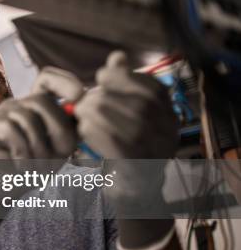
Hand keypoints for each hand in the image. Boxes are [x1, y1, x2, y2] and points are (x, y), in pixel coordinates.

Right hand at [0, 67, 82, 237]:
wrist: (4, 193)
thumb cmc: (33, 169)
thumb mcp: (59, 150)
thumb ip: (71, 130)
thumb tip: (86, 111)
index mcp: (35, 107)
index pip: (47, 78)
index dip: (64, 82)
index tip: (79, 97)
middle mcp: (16, 105)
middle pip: (41, 100)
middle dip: (56, 129)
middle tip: (59, 155)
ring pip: (26, 118)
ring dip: (38, 148)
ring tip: (36, 168)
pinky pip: (11, 130)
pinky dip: (22, 153)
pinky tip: (21, 167)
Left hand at [74, 51, 178, 249]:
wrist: (134, 192)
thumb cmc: (125, 145)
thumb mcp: (128, 114)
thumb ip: (123, 85)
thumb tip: (117, 57)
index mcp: (169, 116)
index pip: (153, 89)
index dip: (125, 77)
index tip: (101, 75)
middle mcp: (169, 133)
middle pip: (138, 106)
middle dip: (104, 97)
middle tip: (83, 100)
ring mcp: (156, 153)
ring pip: (125, 124)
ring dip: (96, 114)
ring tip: (80, 113)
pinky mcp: (136, 169)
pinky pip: (116, 145)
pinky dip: (96, 133)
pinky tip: (83, 129)